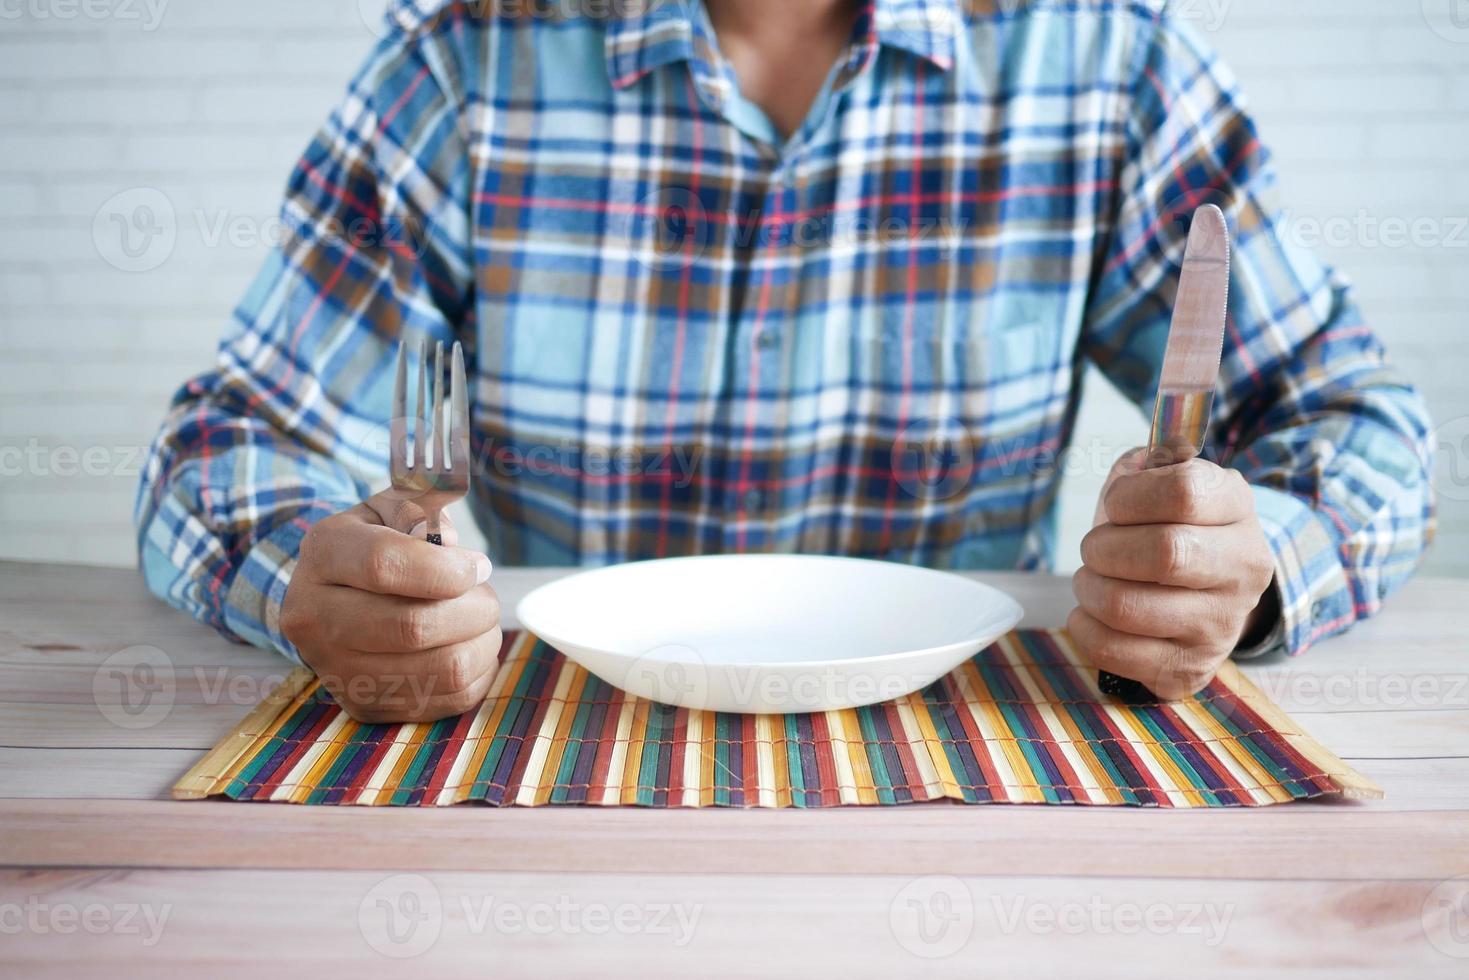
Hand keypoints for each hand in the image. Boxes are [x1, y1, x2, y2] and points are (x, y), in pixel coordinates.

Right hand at [281, 489, 500, 722]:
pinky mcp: (364, 705)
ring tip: (482, 621)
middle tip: (486, 597)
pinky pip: (448, 699)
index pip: (384, 565)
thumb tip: (449, 545)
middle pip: (413, 626)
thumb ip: (422, 509)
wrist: (332, 597)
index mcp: (322, 555)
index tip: (477, 566)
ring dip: (483, 642)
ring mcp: (336, 669)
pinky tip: (470, 647)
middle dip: (473, 609)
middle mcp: (315, 617)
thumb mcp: (390, 507)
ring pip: (441, 668)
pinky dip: (478, 673)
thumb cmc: (373, 545)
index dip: (446, 568)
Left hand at [1067, 451, 1276, 698]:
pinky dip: (1084, 628)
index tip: (1115, 506)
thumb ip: (1149, 462)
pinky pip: (1113, 651)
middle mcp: (1243, 568)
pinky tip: (1092, 614)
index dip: (1130, 496)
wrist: (1206, 593)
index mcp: (1237, 507)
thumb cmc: (1169, 525)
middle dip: (1103, 548)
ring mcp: (1221, 625)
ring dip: (1088, 588)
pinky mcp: (1190, 668)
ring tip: (1091, 580)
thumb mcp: (1165, 480)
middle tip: (1094, 549)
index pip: (1184, 493)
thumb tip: (1138, 467)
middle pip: (1163, 554)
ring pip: (1127, 607)